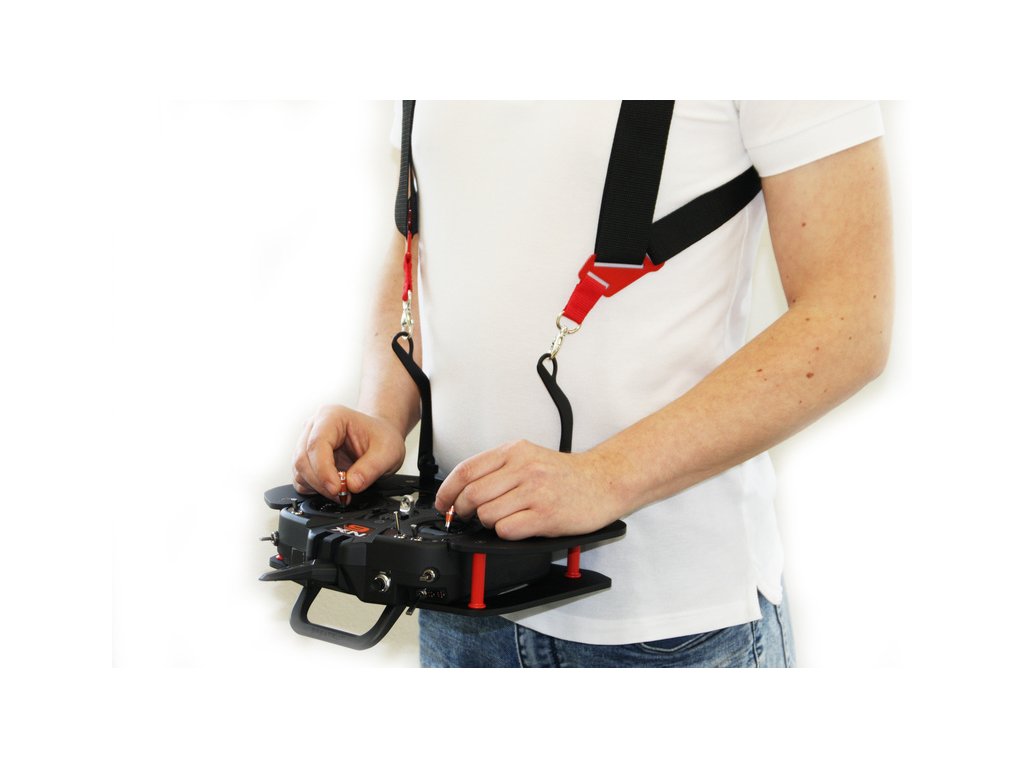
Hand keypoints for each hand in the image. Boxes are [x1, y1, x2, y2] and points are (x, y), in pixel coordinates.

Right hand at [292, 405, 405, 497]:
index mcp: (332, 416)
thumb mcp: (388, 452)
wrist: (380, 437)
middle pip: (303, 459)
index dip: (323, 471)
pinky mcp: (307, 459)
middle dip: (321, 483)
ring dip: (318, 487)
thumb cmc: (381, 437)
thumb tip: (351, 485)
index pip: (316, 444)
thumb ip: (371, 469)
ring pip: (299, 471)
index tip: (337, 488)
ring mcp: (307, 442)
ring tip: (343, 491)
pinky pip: (301, 479)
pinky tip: (333, 488)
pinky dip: (315, 489)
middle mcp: (314, 427)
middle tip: (343, 495)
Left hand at [434, 440, 622, 539]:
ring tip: (503, 519)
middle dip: (463, 511)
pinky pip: (506, 530)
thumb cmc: (565, 474)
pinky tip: (518, 526)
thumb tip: (463, 489)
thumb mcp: (529, 456)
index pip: (466, 470)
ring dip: (488, 523)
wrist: (604, 481)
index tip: (444, 503)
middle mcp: (523, 468)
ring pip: (487, 514)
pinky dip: (505, 533)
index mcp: (515, 451)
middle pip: (471, 494)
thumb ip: (499, 468)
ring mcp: (534, 492)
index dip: (447, 491)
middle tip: (467, 517)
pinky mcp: (545, 515)